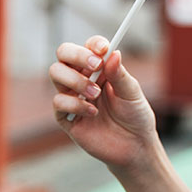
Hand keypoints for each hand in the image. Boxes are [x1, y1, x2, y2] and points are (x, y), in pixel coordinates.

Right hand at [50, 35, 158, 172]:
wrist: (135, 147)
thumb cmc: (135, 117)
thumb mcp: (132, 93)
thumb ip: (120, 74)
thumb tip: (114, 53)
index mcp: (100, 70)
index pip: (88, 47)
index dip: (93, 45)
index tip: (104, 49)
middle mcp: (83, 79)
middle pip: (64, 55)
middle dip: (77, 55)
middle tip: (95, 66)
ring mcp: (73, 97)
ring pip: (56, 73)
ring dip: (76, 80)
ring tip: (96, 94)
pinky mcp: (67, 118)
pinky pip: (59, 102)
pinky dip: (75, 104)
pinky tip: (93, 113)